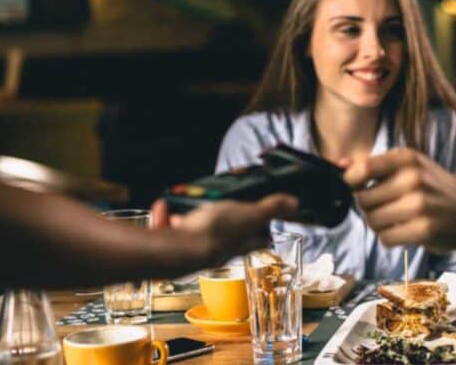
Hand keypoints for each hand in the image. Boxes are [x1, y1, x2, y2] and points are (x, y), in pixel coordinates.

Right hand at [150, 194, 297, 266]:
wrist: (176, 251)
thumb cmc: (215, 235)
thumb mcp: (250, 214)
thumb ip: (271, 208)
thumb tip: (294, 203)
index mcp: (242, 242)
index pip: (259, 237)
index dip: (263, 228)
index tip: (265, 221)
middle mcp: (218, 249)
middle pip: (226, 236)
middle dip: (224, 223)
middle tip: (221, 209)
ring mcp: (193, 248)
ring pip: (194, 233)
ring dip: (190, 220)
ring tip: (186, 211)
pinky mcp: (169, 246)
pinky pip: (167, 230)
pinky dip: (164, 218)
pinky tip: (162, 208)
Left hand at [344, 148, 455, 251]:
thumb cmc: (437, 189)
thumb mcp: (412, 166)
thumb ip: (375, 166)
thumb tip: (338, 164)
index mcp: (407, 158)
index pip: (360, 170)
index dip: (352, 183)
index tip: (362, 188)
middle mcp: (412, 178)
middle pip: (362, 200)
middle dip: (369, 208)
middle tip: (386, 208)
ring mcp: (419, 204)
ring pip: (372, 221)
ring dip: (379, 225)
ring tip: (396, 220)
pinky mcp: (423, 229)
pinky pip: (385, 238)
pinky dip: (390, 238)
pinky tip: (404, 232)